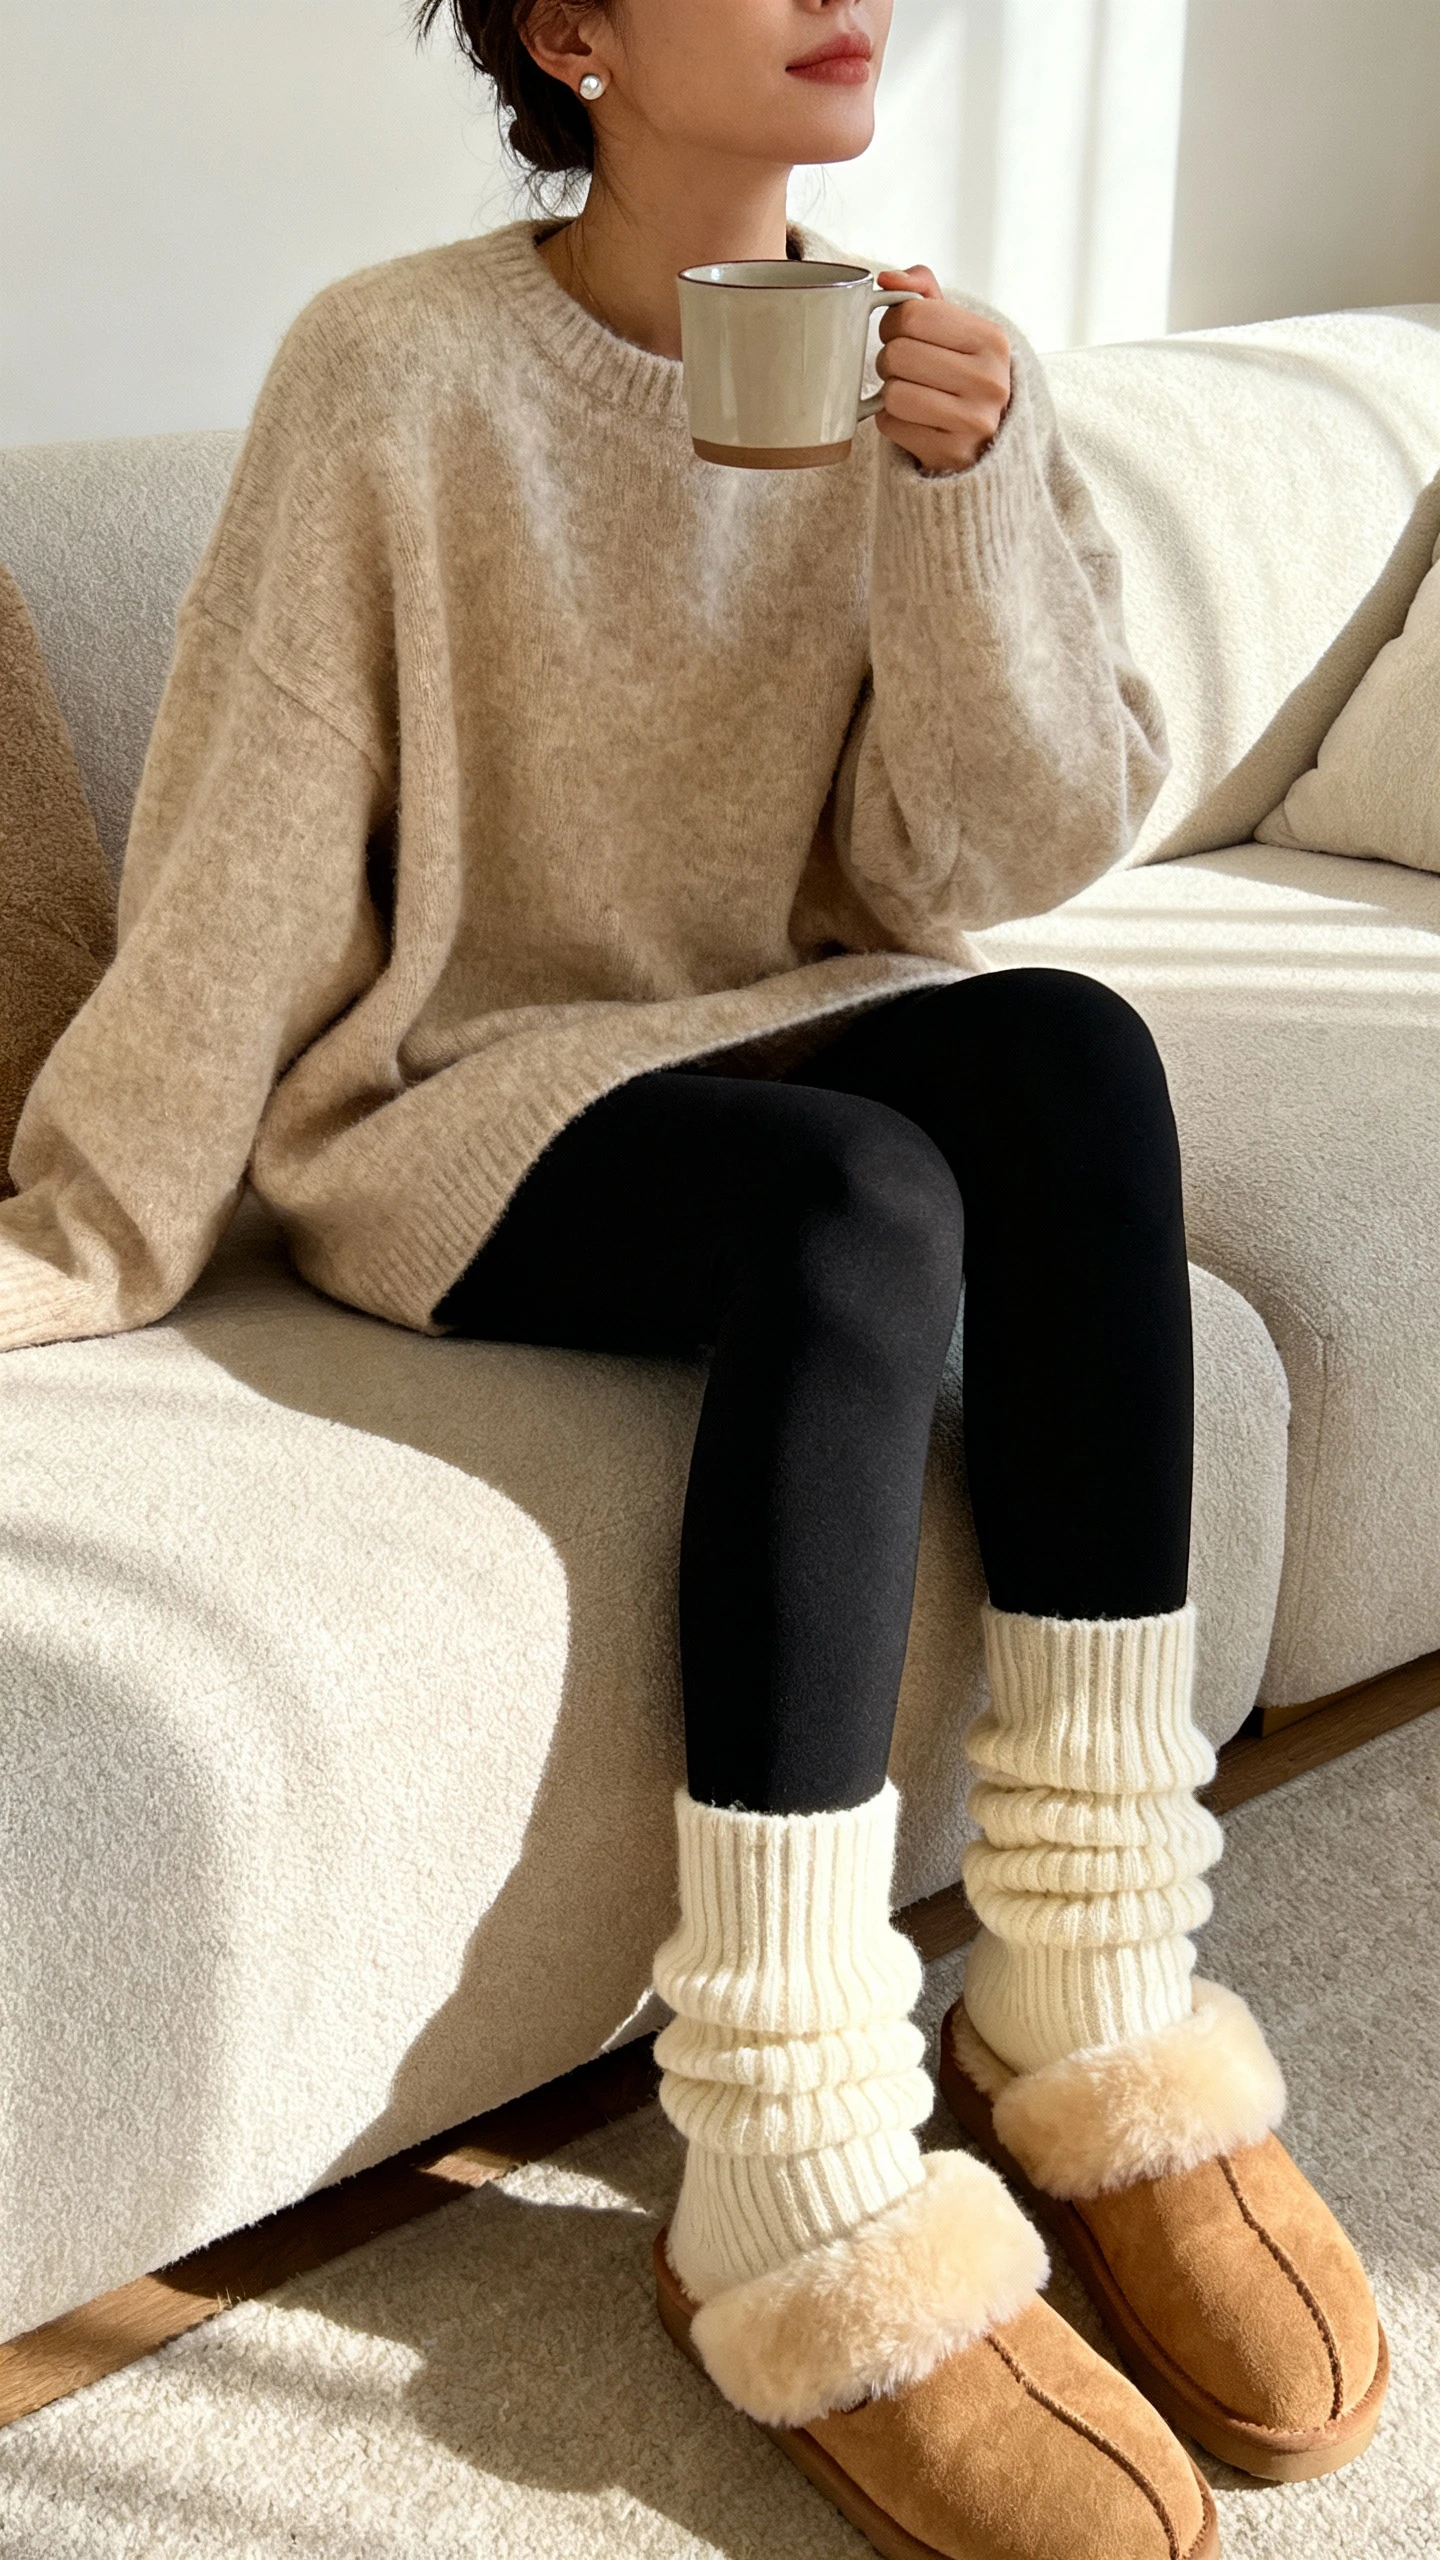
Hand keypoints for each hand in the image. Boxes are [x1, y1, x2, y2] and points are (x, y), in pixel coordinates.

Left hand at [871, 266, 1011, 476]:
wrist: (984, 437)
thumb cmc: (960, 372)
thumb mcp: (954, 326)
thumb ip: (922, 292)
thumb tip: (886, 278)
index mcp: (991, 340)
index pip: (912, 315)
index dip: (894, 323)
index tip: (903, 334)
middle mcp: (990, 381)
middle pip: (898, 354)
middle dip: (890, 360)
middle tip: (904, 368)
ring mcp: (974, 422)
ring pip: (893, 393)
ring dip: (889, 392)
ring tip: (908, 392)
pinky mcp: (952, 453)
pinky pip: (892, 425)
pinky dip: (892, 421)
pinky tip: (913, 420)